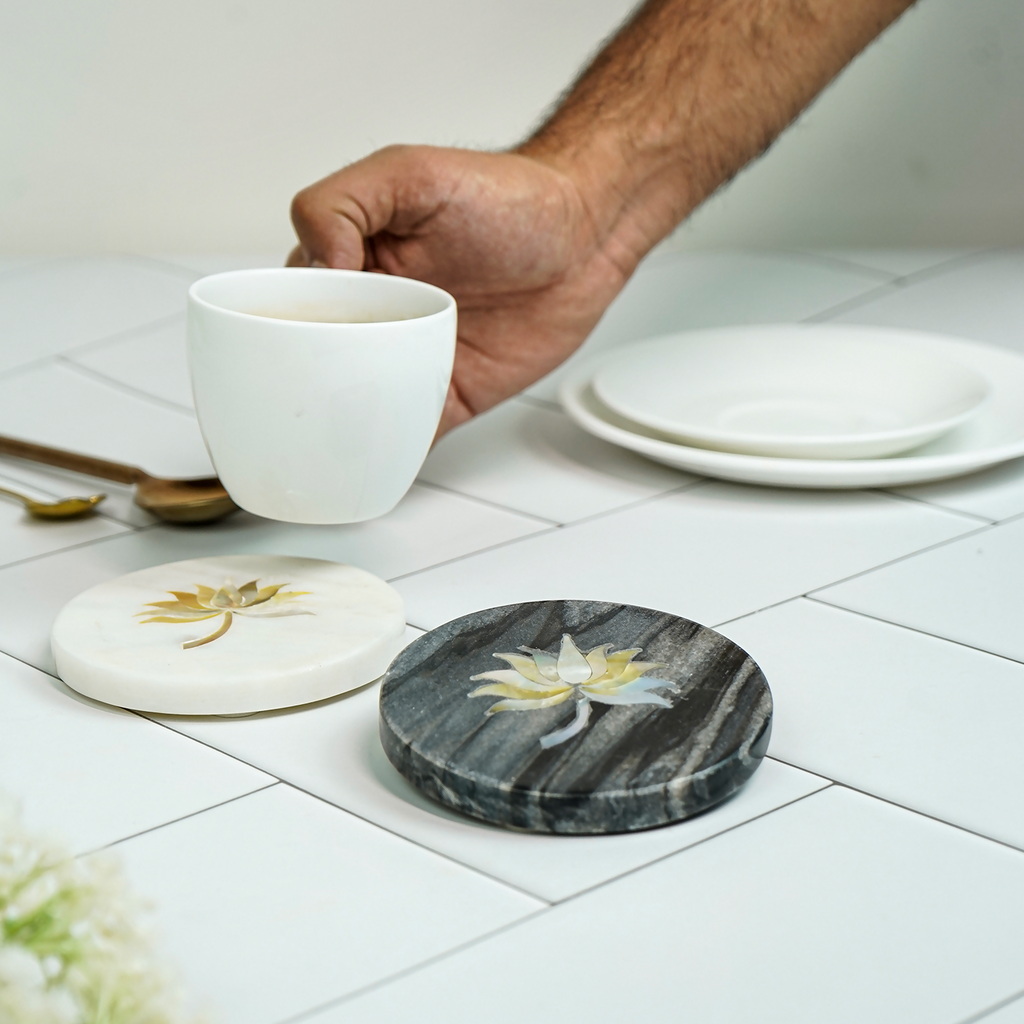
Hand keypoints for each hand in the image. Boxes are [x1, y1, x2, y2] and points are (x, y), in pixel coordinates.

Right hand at [288, 145, 637, 436]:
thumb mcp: (411, 175)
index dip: (278, 327)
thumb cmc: (507, 196)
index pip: (292, 303)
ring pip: (356, 401)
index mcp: (352, 263)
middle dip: (303, 384)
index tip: (279, 347)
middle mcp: (376, 312)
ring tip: (325, 438)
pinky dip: (388, 448)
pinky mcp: (447, 393)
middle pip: (317, 362)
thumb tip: (315, 267)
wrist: (584, 239)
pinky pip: (407, 429)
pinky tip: (371, 458)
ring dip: (339, 422)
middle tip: (303, 399)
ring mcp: (411, 355)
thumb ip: (344, 204)